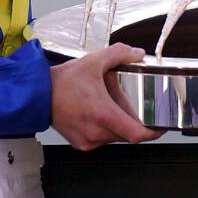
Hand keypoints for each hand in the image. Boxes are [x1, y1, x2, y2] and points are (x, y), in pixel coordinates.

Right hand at [50, 43, 164, 148]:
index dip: (153, 132)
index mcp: (103, 114)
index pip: (137, 134)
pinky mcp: (81, 144)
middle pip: (128, 134)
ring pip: (115, 137)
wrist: (36, 95)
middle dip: (133, 121)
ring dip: (118, 124)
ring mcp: (88, 140)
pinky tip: (97, 114)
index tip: (161, 126)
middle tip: (134, 107)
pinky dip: (105, 129)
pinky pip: (102, 139)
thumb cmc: (61, 82)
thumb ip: (119, 54)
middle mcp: (97, 131)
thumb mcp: (93, 61)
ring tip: (109, 106)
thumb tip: (137, 53)